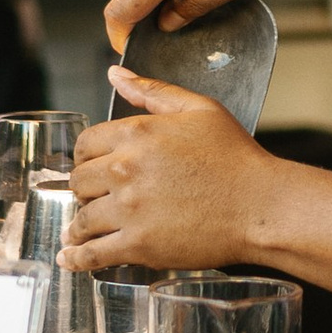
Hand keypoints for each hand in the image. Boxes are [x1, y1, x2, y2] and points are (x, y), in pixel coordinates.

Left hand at [68, 72, 271, 272]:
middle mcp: (125, 170)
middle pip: (78, 182)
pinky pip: (92, 254)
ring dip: (80, 225)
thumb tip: (115, 74)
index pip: (86, 144)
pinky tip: (70, 258)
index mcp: (137, 133)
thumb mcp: (199, 109)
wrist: (261, 205)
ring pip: (82, 219)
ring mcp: (129, 210)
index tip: (92, 168)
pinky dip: (77, 258)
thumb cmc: (236, 158)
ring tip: (81, 231)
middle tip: (94, 198)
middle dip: (84, 190)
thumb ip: (153, 91)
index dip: (87, 157)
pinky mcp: (138, 245)